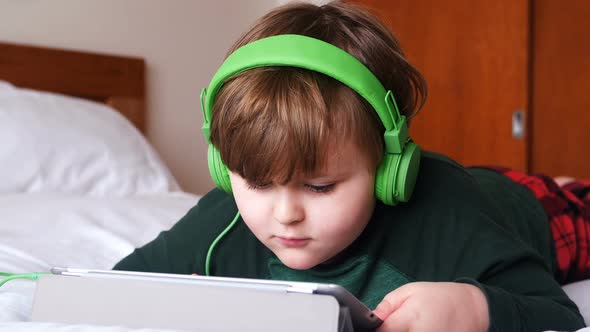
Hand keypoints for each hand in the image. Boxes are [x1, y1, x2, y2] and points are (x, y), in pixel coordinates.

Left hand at [373, 282, 488, 331]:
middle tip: (398, 326)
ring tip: (412, 327)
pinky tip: (419, 331)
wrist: (470, 307)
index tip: (378, 326)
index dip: (376, 329)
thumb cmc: (436, 297)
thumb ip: (388, 306)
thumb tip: (372, 319)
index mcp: (411, 317)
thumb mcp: (409, 291)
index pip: (382, 331)